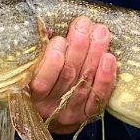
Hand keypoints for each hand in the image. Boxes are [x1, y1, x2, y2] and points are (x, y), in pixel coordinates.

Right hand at [29, 16, 116, 134]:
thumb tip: (51, 31)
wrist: (51, 114)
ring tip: (100, 32)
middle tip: (84, 25)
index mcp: (30, 95)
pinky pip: (99, 95)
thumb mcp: (32, 68)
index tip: (60, 39)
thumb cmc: (40, 81)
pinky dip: (105, 76)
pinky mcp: (87, 114)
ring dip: (94, 53)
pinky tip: (109, 58)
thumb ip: (39, 52)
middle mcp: (50, 107)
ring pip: (85, 81)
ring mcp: (70, 111)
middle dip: (78, 47)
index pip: (42, 81)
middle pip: (68, 75)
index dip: (52, 60)